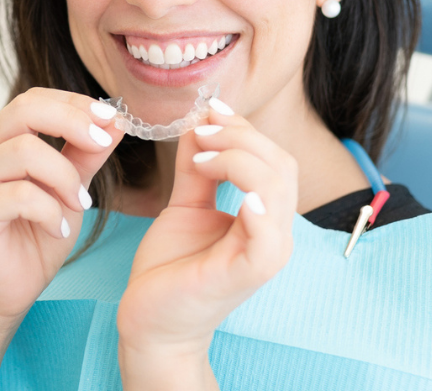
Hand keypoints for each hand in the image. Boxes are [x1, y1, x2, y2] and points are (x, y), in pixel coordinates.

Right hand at [0, 88, 125, 321]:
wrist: (13, 289)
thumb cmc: (38, 235)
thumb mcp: (72, 188)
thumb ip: (88, 154)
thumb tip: (116, 120)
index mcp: (0, 140)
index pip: (34, 100)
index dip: (74, 103)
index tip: (112, 119)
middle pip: (23, 110)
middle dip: (71, 122)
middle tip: (102, 144)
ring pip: (24, 151)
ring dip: (65, 176)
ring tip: (80, 204)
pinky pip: (19, 195)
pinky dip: (50, 211)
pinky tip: (60, 229)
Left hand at [116, 99, 297, 352]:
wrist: (151, 320)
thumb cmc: (171, 267)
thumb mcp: (185, 205)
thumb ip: (198, 168)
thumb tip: (201, 122)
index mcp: (265, 216)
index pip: (273, 158)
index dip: (244, 128)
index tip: (208, 111)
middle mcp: (274, 233)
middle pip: (280, 165)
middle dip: (241, 137)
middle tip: (201, 132)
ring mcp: (266, 254)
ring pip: (277, 187)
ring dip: (239, 159)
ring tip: (202, 157)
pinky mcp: (249, 273)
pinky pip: (268, 236)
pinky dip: (257, 205)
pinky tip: (236, 192)